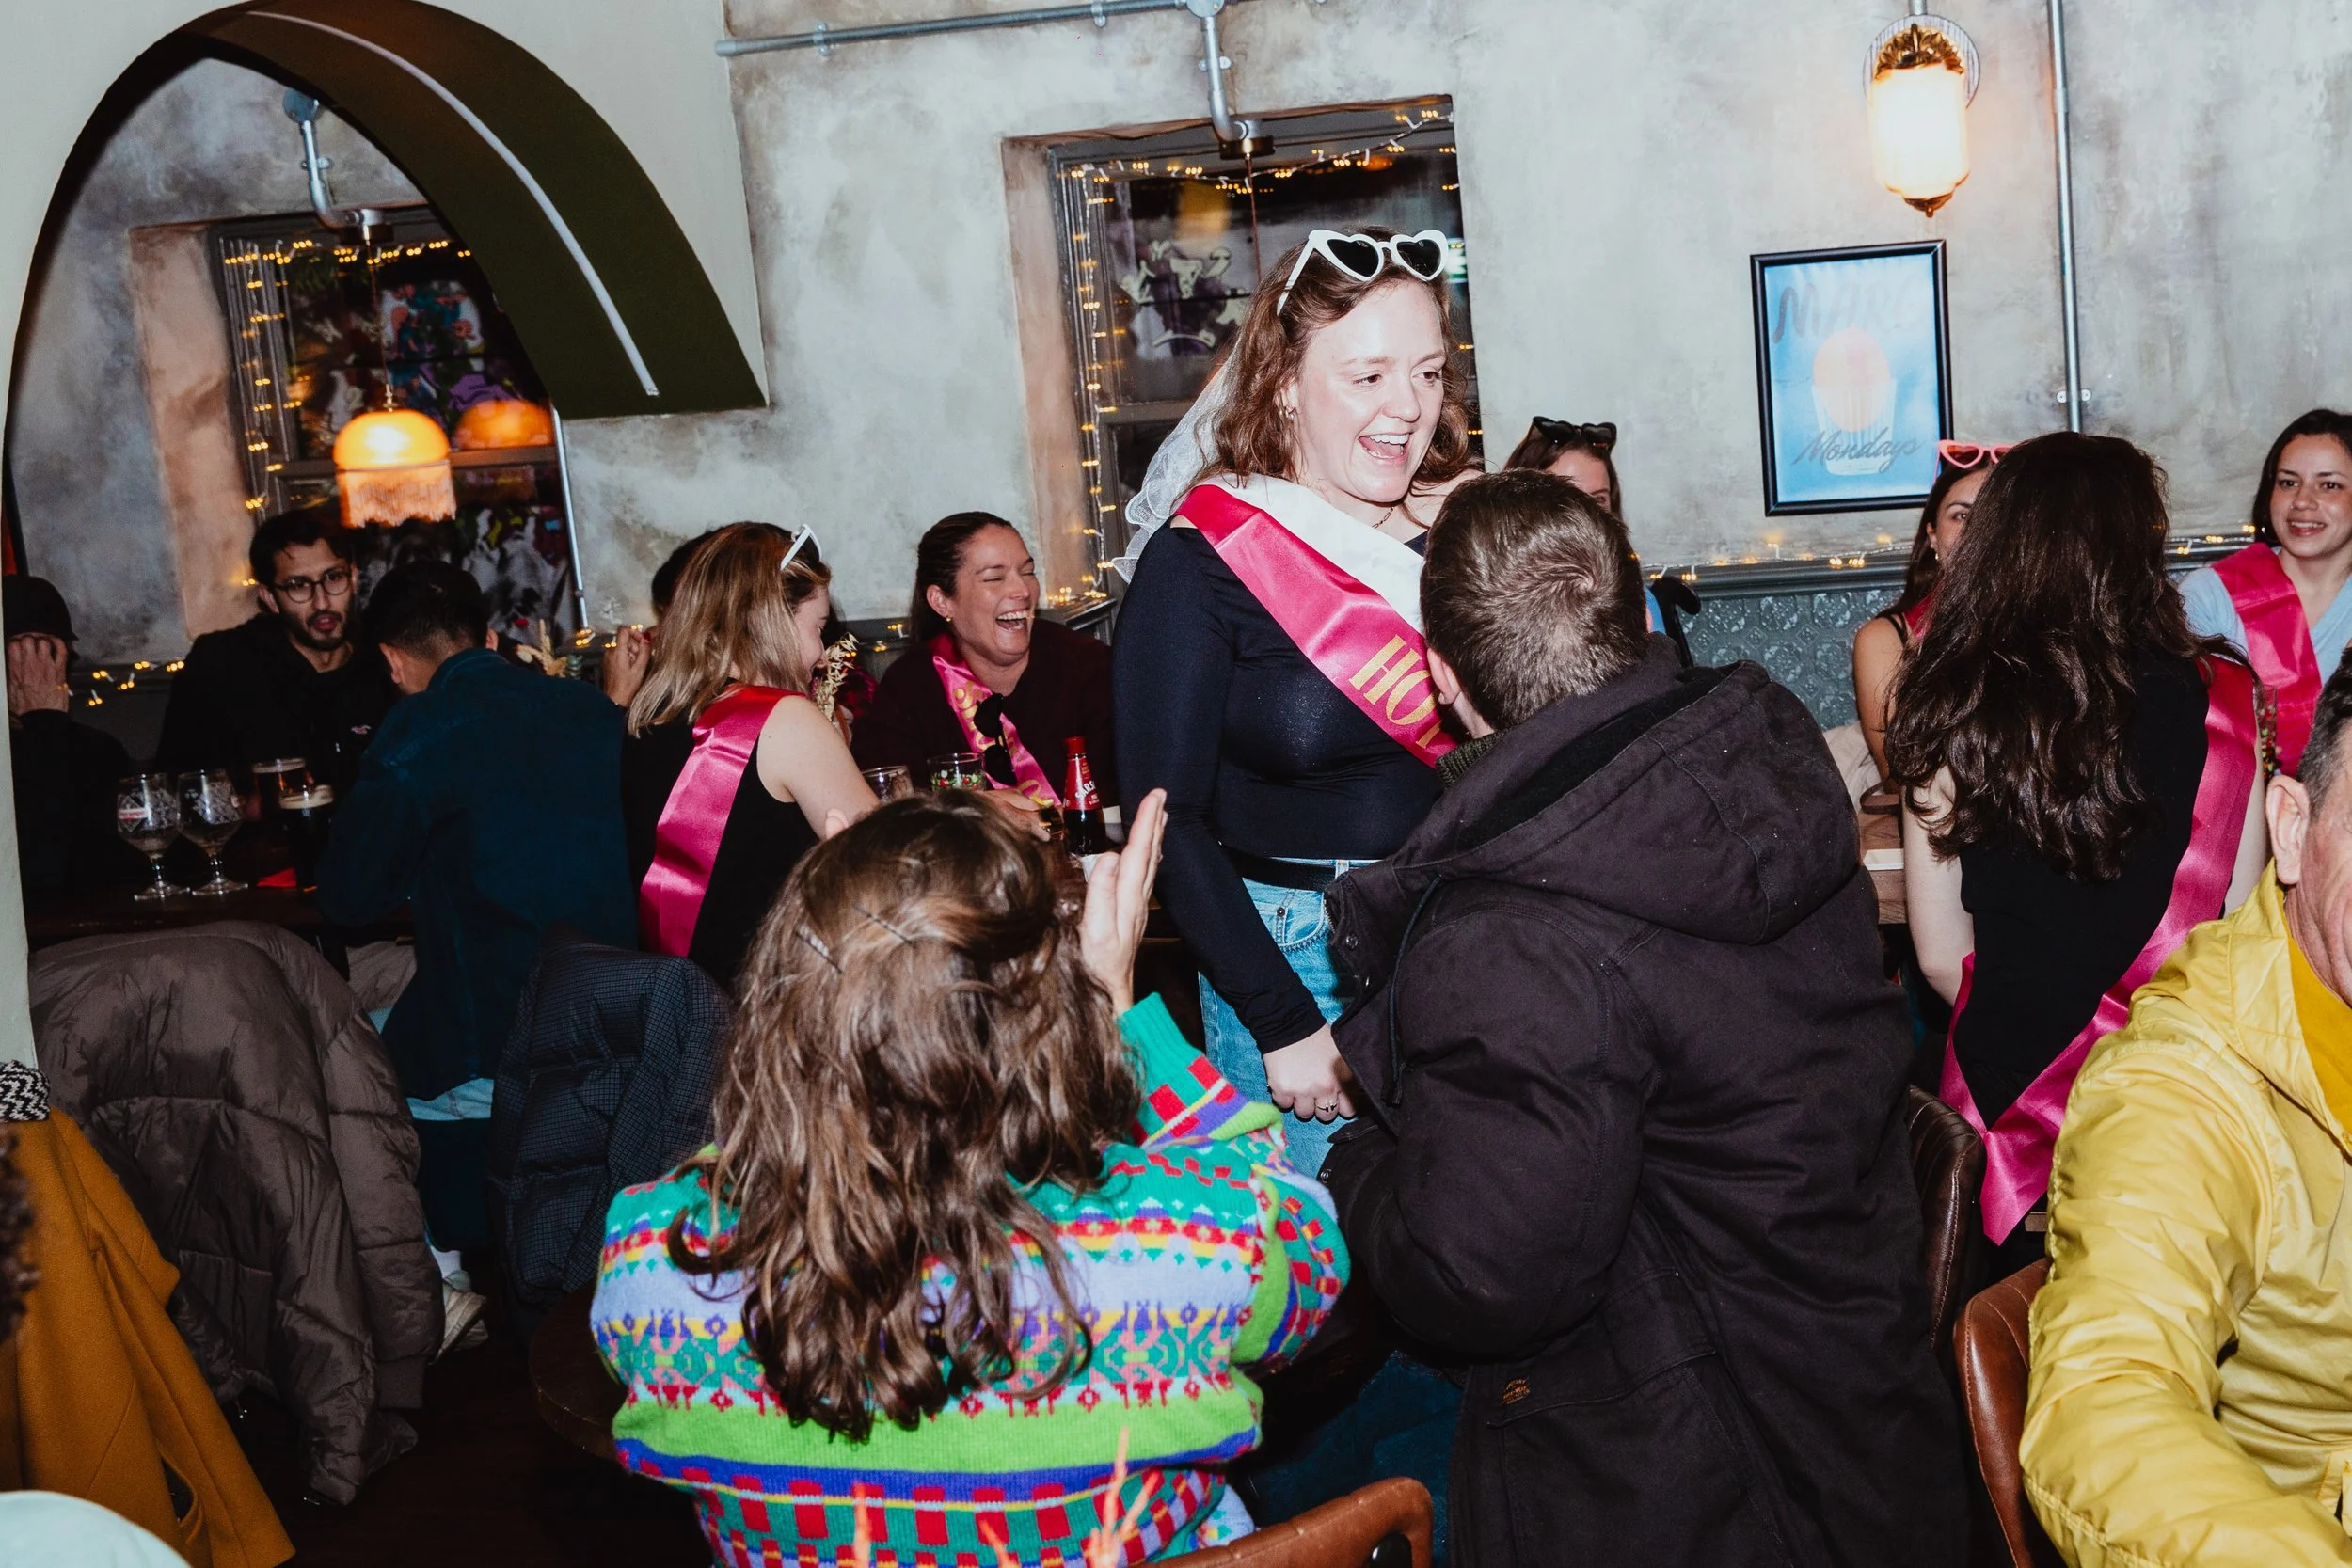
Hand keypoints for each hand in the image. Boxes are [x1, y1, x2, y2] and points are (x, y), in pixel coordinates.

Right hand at [6, 635, 68, 717]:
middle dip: (28, 639)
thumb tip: (7, 666)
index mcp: (16, 671)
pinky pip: (61, 650)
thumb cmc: (26, 708)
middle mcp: (30, 666)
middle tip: (29, 644)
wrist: (43, 718)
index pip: (13, 645)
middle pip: (28, 640)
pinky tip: (55, 643)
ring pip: (44, 642)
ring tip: (41, 644)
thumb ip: (9, 675)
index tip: (17, 644)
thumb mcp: (9, 691)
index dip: (15, 642)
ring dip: (42, 641)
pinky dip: (58, 643)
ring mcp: (47, 667)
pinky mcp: (60, 671)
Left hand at [600, 625, 650, 708]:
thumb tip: (646, 639)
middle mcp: (610, 652)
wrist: (615, 699)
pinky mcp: (607, 662)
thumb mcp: (640, 668)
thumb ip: (644, 651)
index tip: (641, 639)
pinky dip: (625, 658)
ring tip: (634, 666)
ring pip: (622, 647)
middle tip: (640, 659)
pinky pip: (618, 654)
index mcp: (618, 651)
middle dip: (635, 646)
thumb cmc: (626, 687)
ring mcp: (607, 657)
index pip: (624, 630)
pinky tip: (629, 669)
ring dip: (631, 653)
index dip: (634, 632)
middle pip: (624, 639)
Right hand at [1077, 789, 1165, 1012]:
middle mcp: (1137, 898)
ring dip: (1154, 837)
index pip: (1139, 851)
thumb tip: (1110, 855)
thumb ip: (1101, 892)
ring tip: (1160, 816)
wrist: (1108, 993)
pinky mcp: (1132, 913)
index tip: (1154, 796)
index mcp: (1128, 897)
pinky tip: (1148, 854)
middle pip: (1150, 853)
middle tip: (1161, 795)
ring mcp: (1137, 906)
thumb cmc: (1097, 964)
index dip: (1146, 822)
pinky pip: (1144, 876)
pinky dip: (1148, 857)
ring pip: (1149, 863)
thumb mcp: (1094, 929)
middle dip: (1155, 822)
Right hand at [1264, 1026, 1355, 1121]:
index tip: (1337, 1100)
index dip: (1343, 1105)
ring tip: (1300, 1089)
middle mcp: (1325, 1089)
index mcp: (1343, 1079)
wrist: (1289, 1023)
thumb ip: (1349, 1075)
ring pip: (1305, 1113)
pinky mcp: (1283, 1090)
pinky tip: (1287, 1084)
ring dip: (1302, 1103)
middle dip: (1323, 1106)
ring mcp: (1303, 1091)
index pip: (1350, 1109)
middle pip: (1327, 1115)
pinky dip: (1284, 1097)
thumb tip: (1354, 1091)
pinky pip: (1284, 1105)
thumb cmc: (1318, 1036)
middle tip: (1317, 1094)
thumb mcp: (1342, 1053)